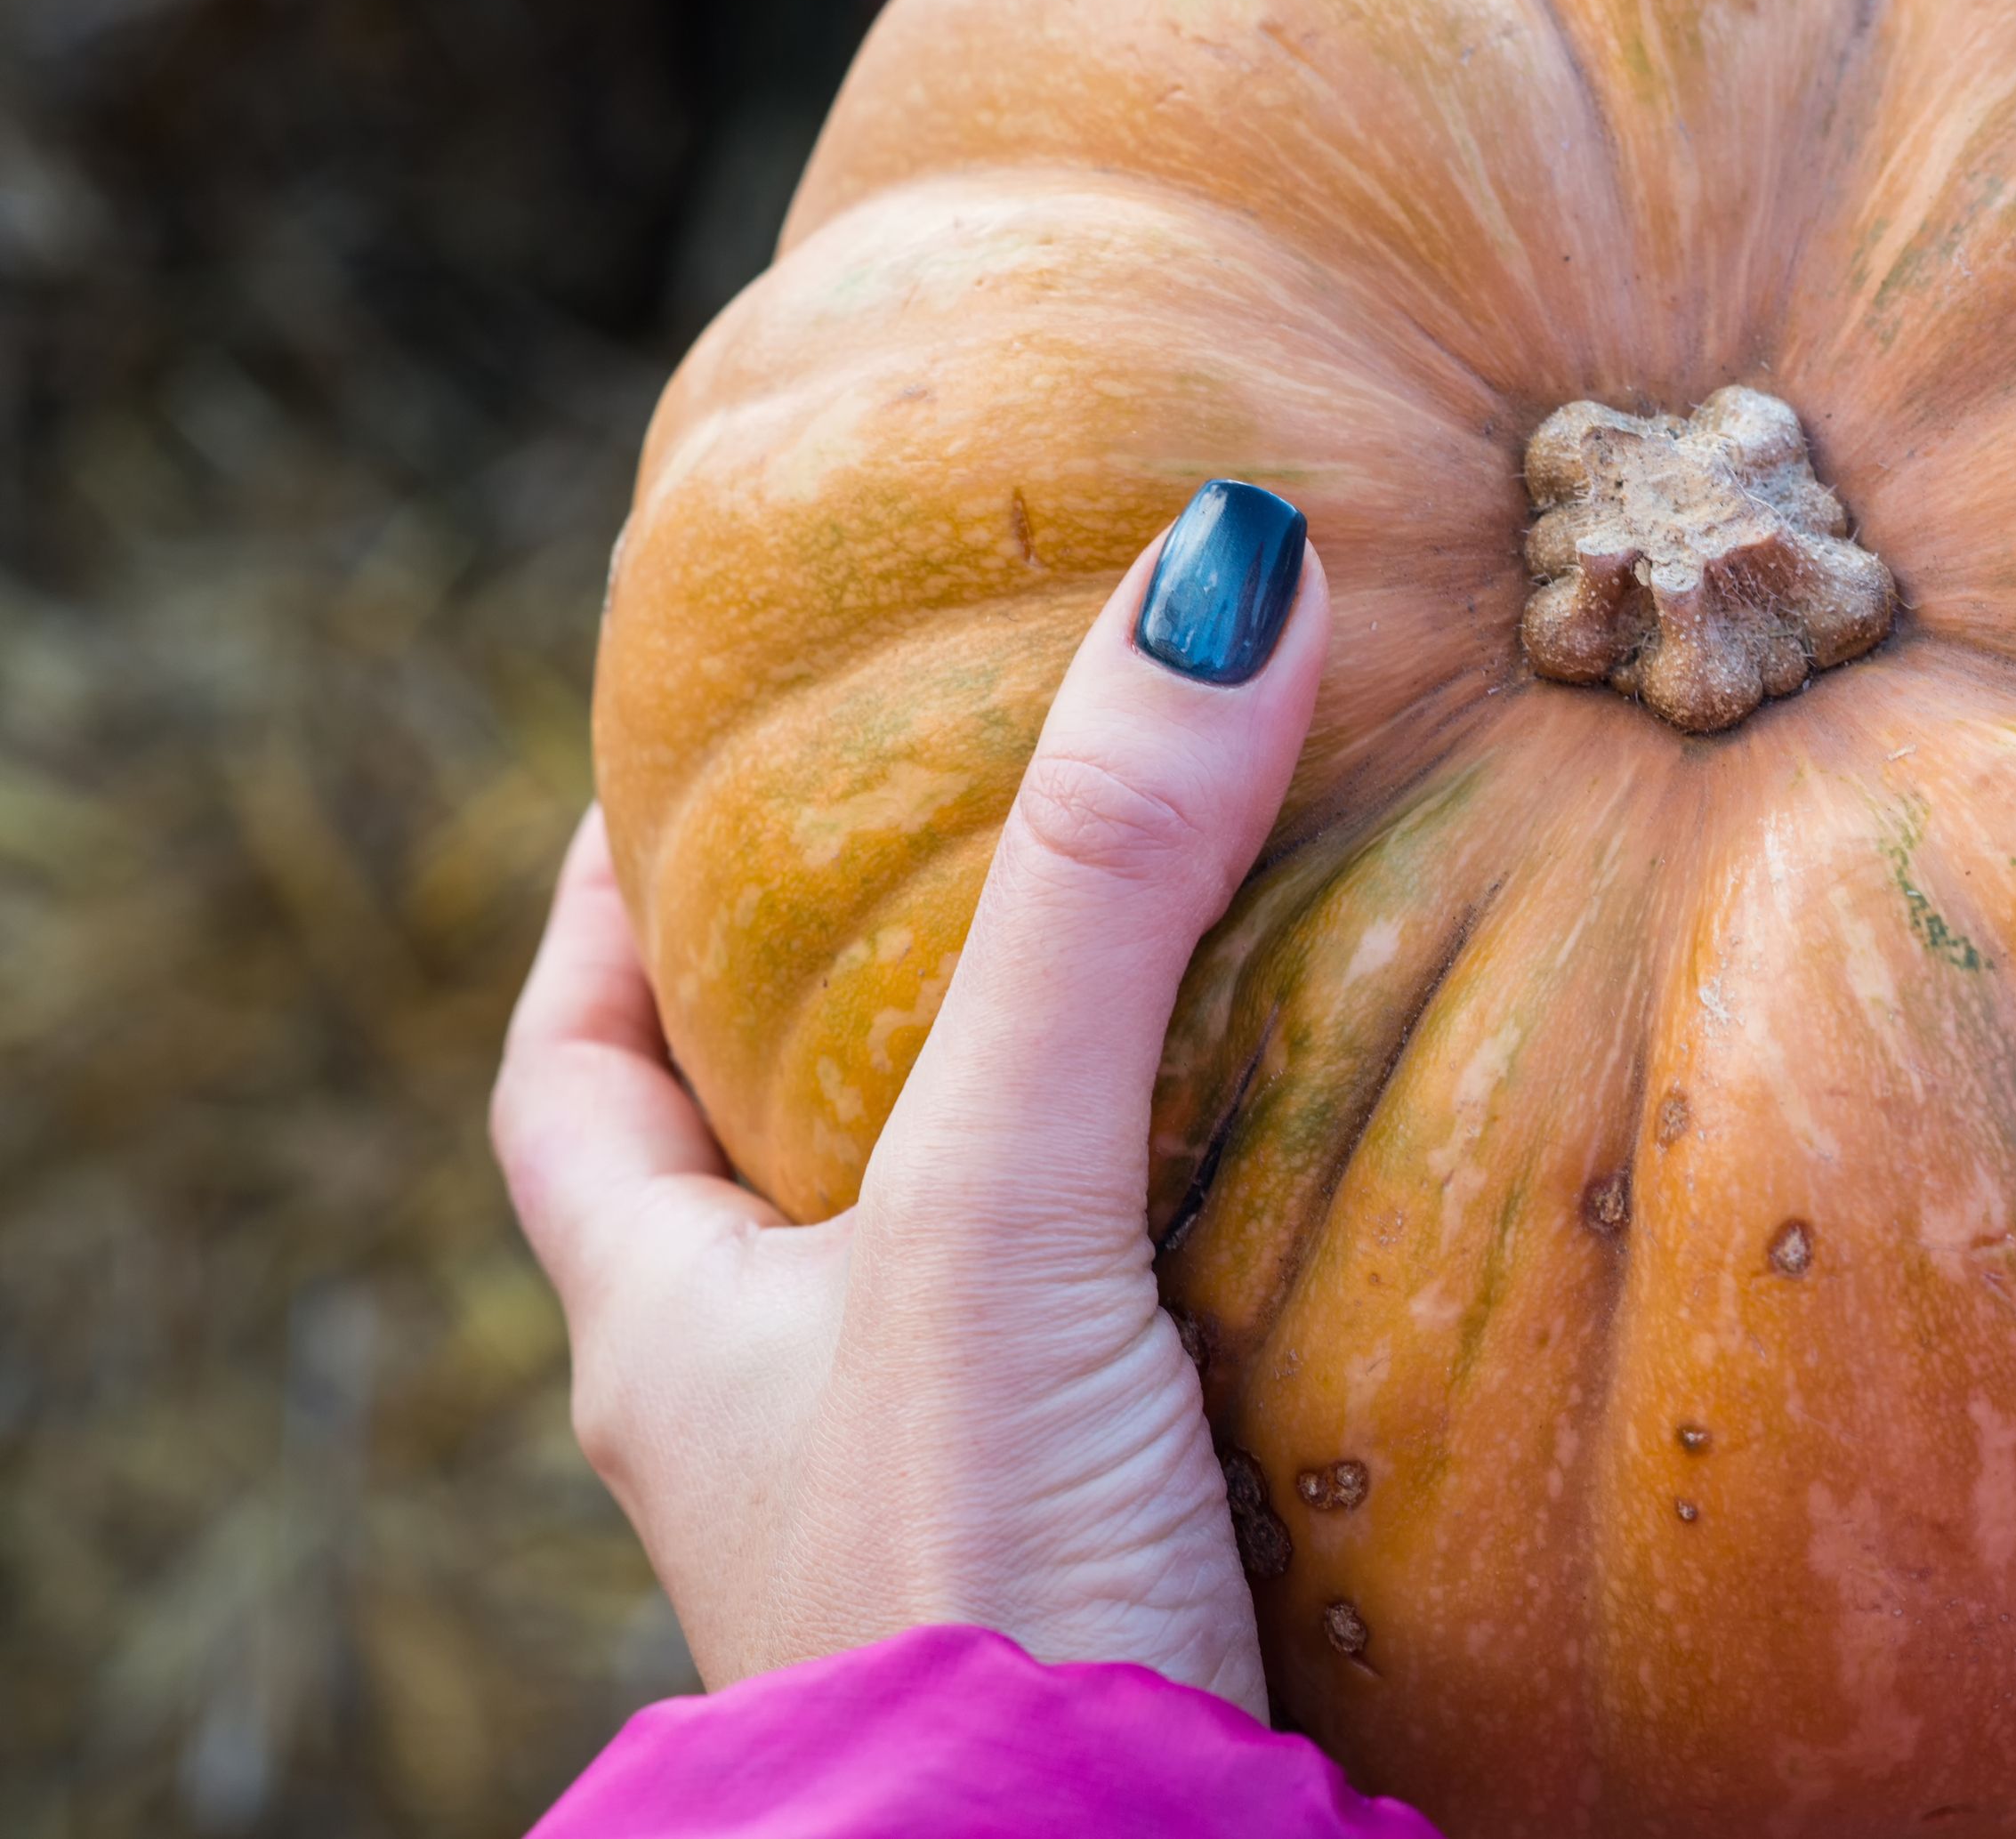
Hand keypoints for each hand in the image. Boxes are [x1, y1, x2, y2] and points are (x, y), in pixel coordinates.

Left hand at [493, 493, 1324, 1699]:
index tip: (676, 777)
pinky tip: (1312, 1200)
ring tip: (1176, 981)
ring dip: (1041, 1133)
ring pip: (953, 1267)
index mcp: (672, 1331)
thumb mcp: (1000, 1205)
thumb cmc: (973, 1582)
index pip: (568, 1083)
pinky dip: (1183, 1260)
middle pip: (757, 1162)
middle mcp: (778, 1419)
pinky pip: (1114, 1361)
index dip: (607, 917)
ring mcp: (934, 1504)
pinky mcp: (1105, 1567)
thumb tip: (1217, 569)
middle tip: (972, 848)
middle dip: (847, 1007)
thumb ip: (1099, 900)